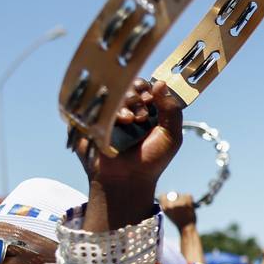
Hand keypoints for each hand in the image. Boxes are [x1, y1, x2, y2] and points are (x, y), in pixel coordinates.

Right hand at [74, 79, 183, 194]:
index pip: (143, 86)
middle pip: (126, 86)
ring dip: (122, 104)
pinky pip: (94, 105)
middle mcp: (125, 108)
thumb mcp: (171, 136)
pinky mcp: (90, 121)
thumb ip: (172, 110)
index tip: (150, 99)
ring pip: (110, 95)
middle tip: (140, 114)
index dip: (146, 89)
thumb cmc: (151, 161)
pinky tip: (115, 121)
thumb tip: (161, 83)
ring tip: (128, 120)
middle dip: (134, 96)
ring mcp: (107, 114)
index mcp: (145, 108)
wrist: (126, 181)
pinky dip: (106, 109)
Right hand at [160, 192, 197, 230]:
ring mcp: (179, 201)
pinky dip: (190, 200)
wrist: (187, 227)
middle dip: (177, 197)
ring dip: (184, 199)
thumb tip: (170, 197)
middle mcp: (171, 203)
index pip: (163, 195)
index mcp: (164, 207)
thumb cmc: (179, 222)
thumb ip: (168, 205)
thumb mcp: (169, 214)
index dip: (167, 197)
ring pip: (181, 195)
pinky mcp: (187, 200)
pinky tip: (190, 207)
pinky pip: (188, 195)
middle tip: (181, 204)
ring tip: (186, 209)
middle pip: (172, 193)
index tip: (171, 199)